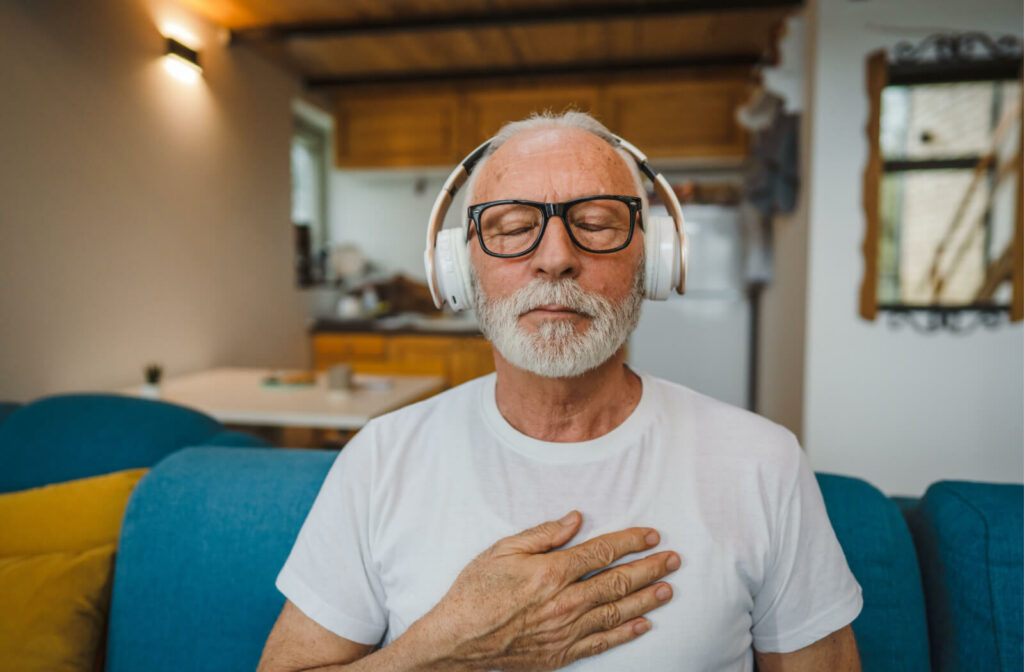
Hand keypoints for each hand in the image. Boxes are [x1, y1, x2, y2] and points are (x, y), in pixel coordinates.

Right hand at [409, 511, 679, 671]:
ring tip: (668, 588)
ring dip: (646, 599)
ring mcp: (566, 631)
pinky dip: (626, 633)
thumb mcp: (502, 551)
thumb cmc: (474, 593)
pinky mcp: (561, 653)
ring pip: (617, 612)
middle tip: (673, 559)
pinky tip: (643, 625)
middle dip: (650, 568)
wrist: (456, 643)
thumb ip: (543, 535)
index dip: (630, 541)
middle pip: (618, 582)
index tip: (651, 534)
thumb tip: (575, 519)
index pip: (602, 552)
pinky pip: (602, 642)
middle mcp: (565, 603)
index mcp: (552, 573)